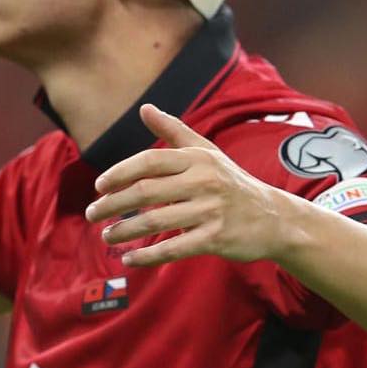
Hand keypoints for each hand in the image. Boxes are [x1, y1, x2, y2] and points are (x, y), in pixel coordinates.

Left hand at [84, 104, 286, 266]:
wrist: (274, 218)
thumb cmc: (231, 182)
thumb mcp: (206, 152)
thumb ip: (173, 131)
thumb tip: (144, 108)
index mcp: (198, 159)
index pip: (150, 162)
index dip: (120, 173)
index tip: (99, 186)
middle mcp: (204, 181)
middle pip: (146, 192)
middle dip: (113, 204)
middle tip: (92, 213)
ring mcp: (211, 211)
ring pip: (156, 221)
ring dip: (125, 230)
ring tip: (106, 236)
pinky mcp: (216, 238)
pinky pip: (175, 248)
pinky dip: (148, 256)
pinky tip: (128, 259)